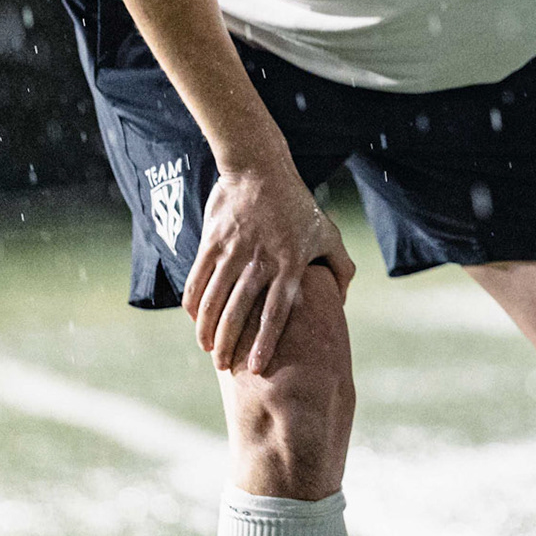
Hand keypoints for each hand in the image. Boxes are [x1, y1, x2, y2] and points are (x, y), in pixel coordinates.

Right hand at [181, 160, 354, 375]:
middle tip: (224, 367)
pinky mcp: (213, 240)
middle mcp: (262, 259)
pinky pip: (198, 277)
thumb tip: (342, 300)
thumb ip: (340, 267)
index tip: (256, 368)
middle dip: (230, 343)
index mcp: (291, 263)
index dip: (266, 341)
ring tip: (207, 349)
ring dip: (208, 328)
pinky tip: (194, 319)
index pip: (277, 311)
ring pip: (216, 298)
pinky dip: (193, 302)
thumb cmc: (298, 204)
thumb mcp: (328, 233)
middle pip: (241, 311)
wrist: (260, 167)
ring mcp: (235, 249)